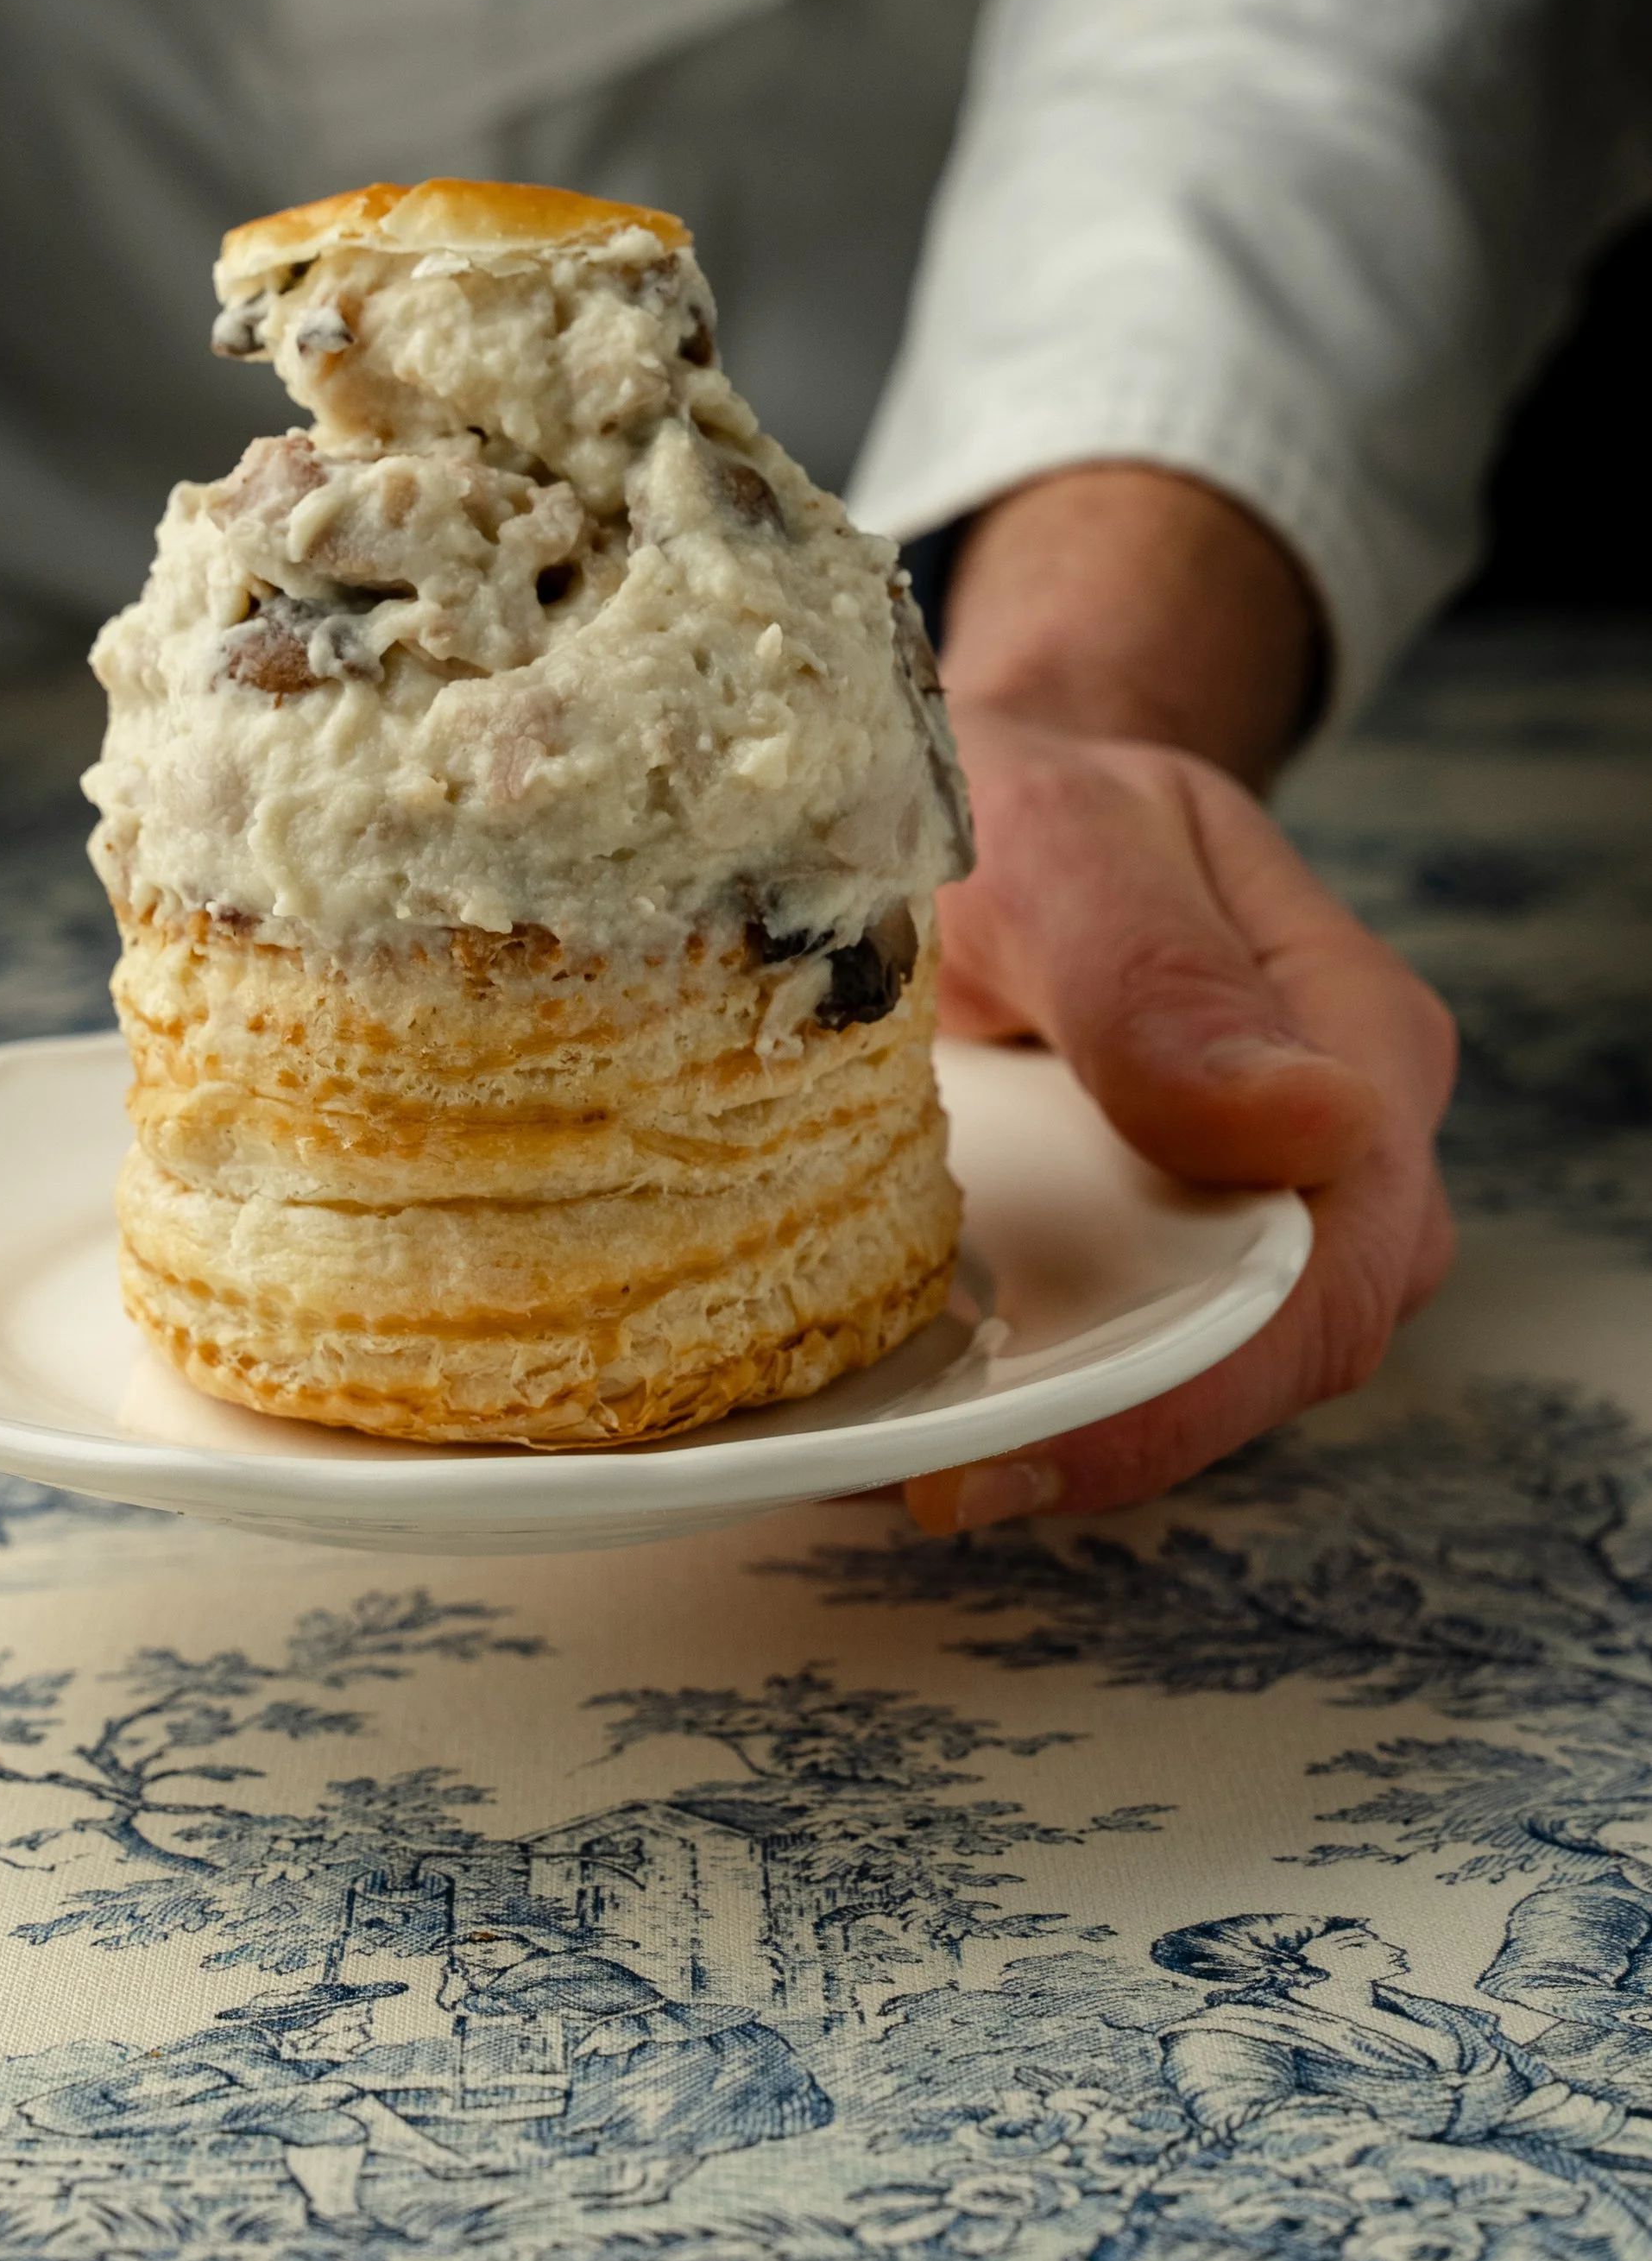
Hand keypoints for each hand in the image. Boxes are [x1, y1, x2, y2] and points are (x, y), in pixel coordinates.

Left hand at [903, 469, 1456, 1533]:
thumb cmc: (1025, 790)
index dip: (1194, 1381)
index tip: (1031, 1446)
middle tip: (940, 1480)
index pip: (1329, 1263)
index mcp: (1352, 1036)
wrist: (986, 780)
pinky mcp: (1162, 1242)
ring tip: (910, 1458)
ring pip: (1205, 1370)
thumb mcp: (1060, 839)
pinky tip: (908, 1404)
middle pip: (1278, 1352)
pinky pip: (1128, 1345)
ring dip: (1072, 1425)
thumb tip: (1309, 1123)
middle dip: (1123, 1430)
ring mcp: (1254, 1206)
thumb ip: (1155, 973)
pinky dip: (1030, 1385)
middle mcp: (1338, 1150)